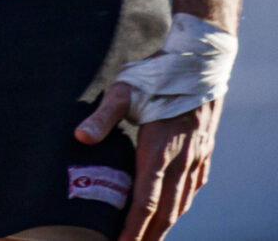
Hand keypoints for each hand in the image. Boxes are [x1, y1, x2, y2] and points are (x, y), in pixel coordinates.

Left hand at [78, 85, 220, 240]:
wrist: (199, 61)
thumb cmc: (156, 73)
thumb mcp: (122, 89)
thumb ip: (102, 116)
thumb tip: (80, 137)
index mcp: (159, 148)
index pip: (146, 199)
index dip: (134, 226)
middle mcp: (182, 158)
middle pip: (167, 210)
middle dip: (150, 234)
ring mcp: (197, 156)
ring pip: (183, 201)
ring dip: (167, 224)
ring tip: (150, 239)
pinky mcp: (205, 150)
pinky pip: (195, 186)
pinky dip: (183, 204)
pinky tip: (176, 210)